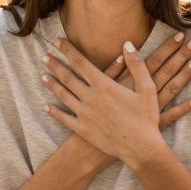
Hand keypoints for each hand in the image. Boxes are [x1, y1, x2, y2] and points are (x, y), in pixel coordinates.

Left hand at [43, 38, 164, 166]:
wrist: (140, 148)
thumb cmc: (146, 117)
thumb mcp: (147, 88)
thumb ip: (137, 64)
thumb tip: (128, 44)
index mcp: (103, 85)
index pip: (80, 62)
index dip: (67, 50)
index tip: (57, 41)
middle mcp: (90, 97)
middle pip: (67, 77)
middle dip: (55, 65)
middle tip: (44, 57)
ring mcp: (84, 114)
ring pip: (63, 96)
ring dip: (52, 85)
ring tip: (43, 77)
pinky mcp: (83, 130)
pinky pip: (64, 118)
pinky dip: (54, 112)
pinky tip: (47, 107)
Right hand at [101, 31, 190, 128]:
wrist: (96, 143)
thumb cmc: (96, 113)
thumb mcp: (100, 87)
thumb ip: (112, 70)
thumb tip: (124, 52)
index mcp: (132, 82)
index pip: (154, 59)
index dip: (168, 47)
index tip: (180, 34)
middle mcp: (144, 93)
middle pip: (166, 70)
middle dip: (181, 55)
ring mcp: (150, 110)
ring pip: (171, 89)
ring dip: (184, 76)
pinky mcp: (152, 125)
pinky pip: (170, 116)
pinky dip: (182, 108)